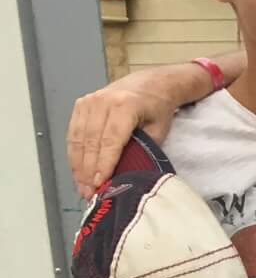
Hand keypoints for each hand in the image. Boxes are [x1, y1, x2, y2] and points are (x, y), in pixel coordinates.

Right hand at [68, 74, 187, 195]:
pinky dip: (74, 153)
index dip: (103, 164)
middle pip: (91, 141)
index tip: (99, 183)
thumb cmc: (157, 110)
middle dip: (88, 170)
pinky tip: (77, 171)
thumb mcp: (158, 130)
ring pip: (78, 138)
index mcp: (125, 106)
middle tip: (89, 193)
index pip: (110, 140)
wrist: (150, 84)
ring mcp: (89, 101)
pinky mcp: (81, 105)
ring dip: (78, 165)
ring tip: (82, 187)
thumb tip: (127, 176)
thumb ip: (143, 149)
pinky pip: (73, 132)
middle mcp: (103, 102)